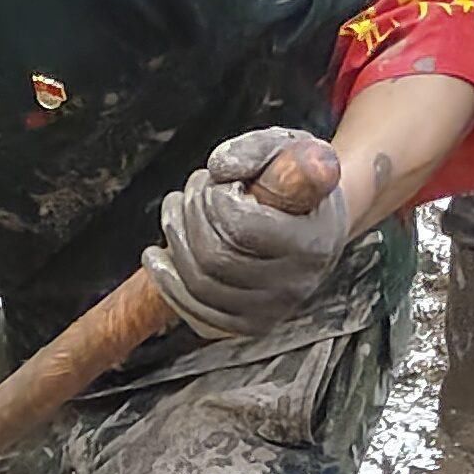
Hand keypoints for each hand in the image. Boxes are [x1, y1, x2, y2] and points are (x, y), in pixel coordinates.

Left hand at [147, 125, 347, 340]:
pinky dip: (169, 285)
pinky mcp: (250, 326)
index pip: (243, 228)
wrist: (315, 221)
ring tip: (173, 211)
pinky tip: (157, 258)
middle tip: (190, 189)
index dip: (215, 199)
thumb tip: (218, 168)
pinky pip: (198, 315)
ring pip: (201, 286)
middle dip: (190, 216)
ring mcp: (273, 312)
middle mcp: (296, 285)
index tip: (216, 181)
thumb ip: (255, 149)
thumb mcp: (286, 148)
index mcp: (312, 241)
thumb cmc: (297, 179)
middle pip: (215, 258)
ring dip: (174, 243)